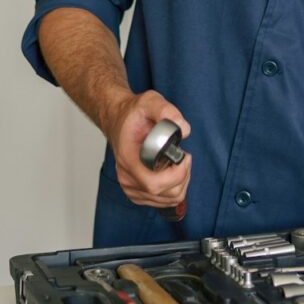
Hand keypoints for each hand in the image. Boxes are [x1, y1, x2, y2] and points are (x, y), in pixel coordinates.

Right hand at [105, 89, 191, 213]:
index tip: (184, 156)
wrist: (118, 121)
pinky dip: (174, 189)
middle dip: (183, 177)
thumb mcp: (149, 102)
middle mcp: (127, 177)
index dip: (175, 175)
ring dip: (181, 183)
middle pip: (163, 194)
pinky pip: (162, 201)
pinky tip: (173, 172)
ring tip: (179, 163)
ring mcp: (130, 187)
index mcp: (128, 159)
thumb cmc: (133, 115)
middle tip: (185, 157)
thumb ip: (166, 110)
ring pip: (166, 200)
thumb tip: (183, 128)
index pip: (153, 183)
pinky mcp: (137, 192)